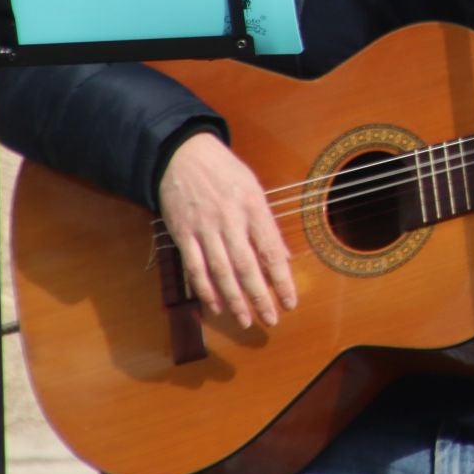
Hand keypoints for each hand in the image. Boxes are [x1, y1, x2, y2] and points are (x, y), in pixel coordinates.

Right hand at [157, 131, 297, 328]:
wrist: (182, 153)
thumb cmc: (224, 171)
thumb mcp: (254, 189)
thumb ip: (267, 225)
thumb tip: (284, 257)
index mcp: (253, 207)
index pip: (272, 251)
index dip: (282, 281)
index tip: (291, 302)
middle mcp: (230, 219)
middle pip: (247, 267)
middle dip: (260, 297)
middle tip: (271, 320)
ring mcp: (204, 228)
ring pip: (221, 272)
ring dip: (235, 300)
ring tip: (246, 320)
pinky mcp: (183, 233)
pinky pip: (195, 267)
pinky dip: (205, 289)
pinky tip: (216, 306)